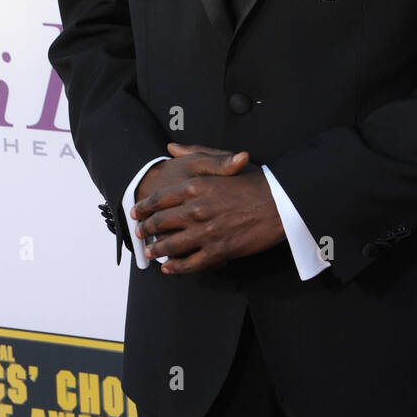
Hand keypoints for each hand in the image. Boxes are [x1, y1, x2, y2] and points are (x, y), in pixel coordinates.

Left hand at [132, 141, 284, 273]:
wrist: (280, 203)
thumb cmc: (254, 180)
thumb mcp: (223, 160)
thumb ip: (195, 153)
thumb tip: (172, 148)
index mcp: (195, 186)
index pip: (160, 198)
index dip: (144, 206)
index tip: (137, 211)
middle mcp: (196, 209)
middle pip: (161, 222)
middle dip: (147, 229)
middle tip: (139, 232)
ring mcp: (205, 232)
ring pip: (171, 245)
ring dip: (157, 250)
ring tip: (149, 252)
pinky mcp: (218, 251)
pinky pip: (190, 263)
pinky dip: (176, 267)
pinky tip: (168, 268)